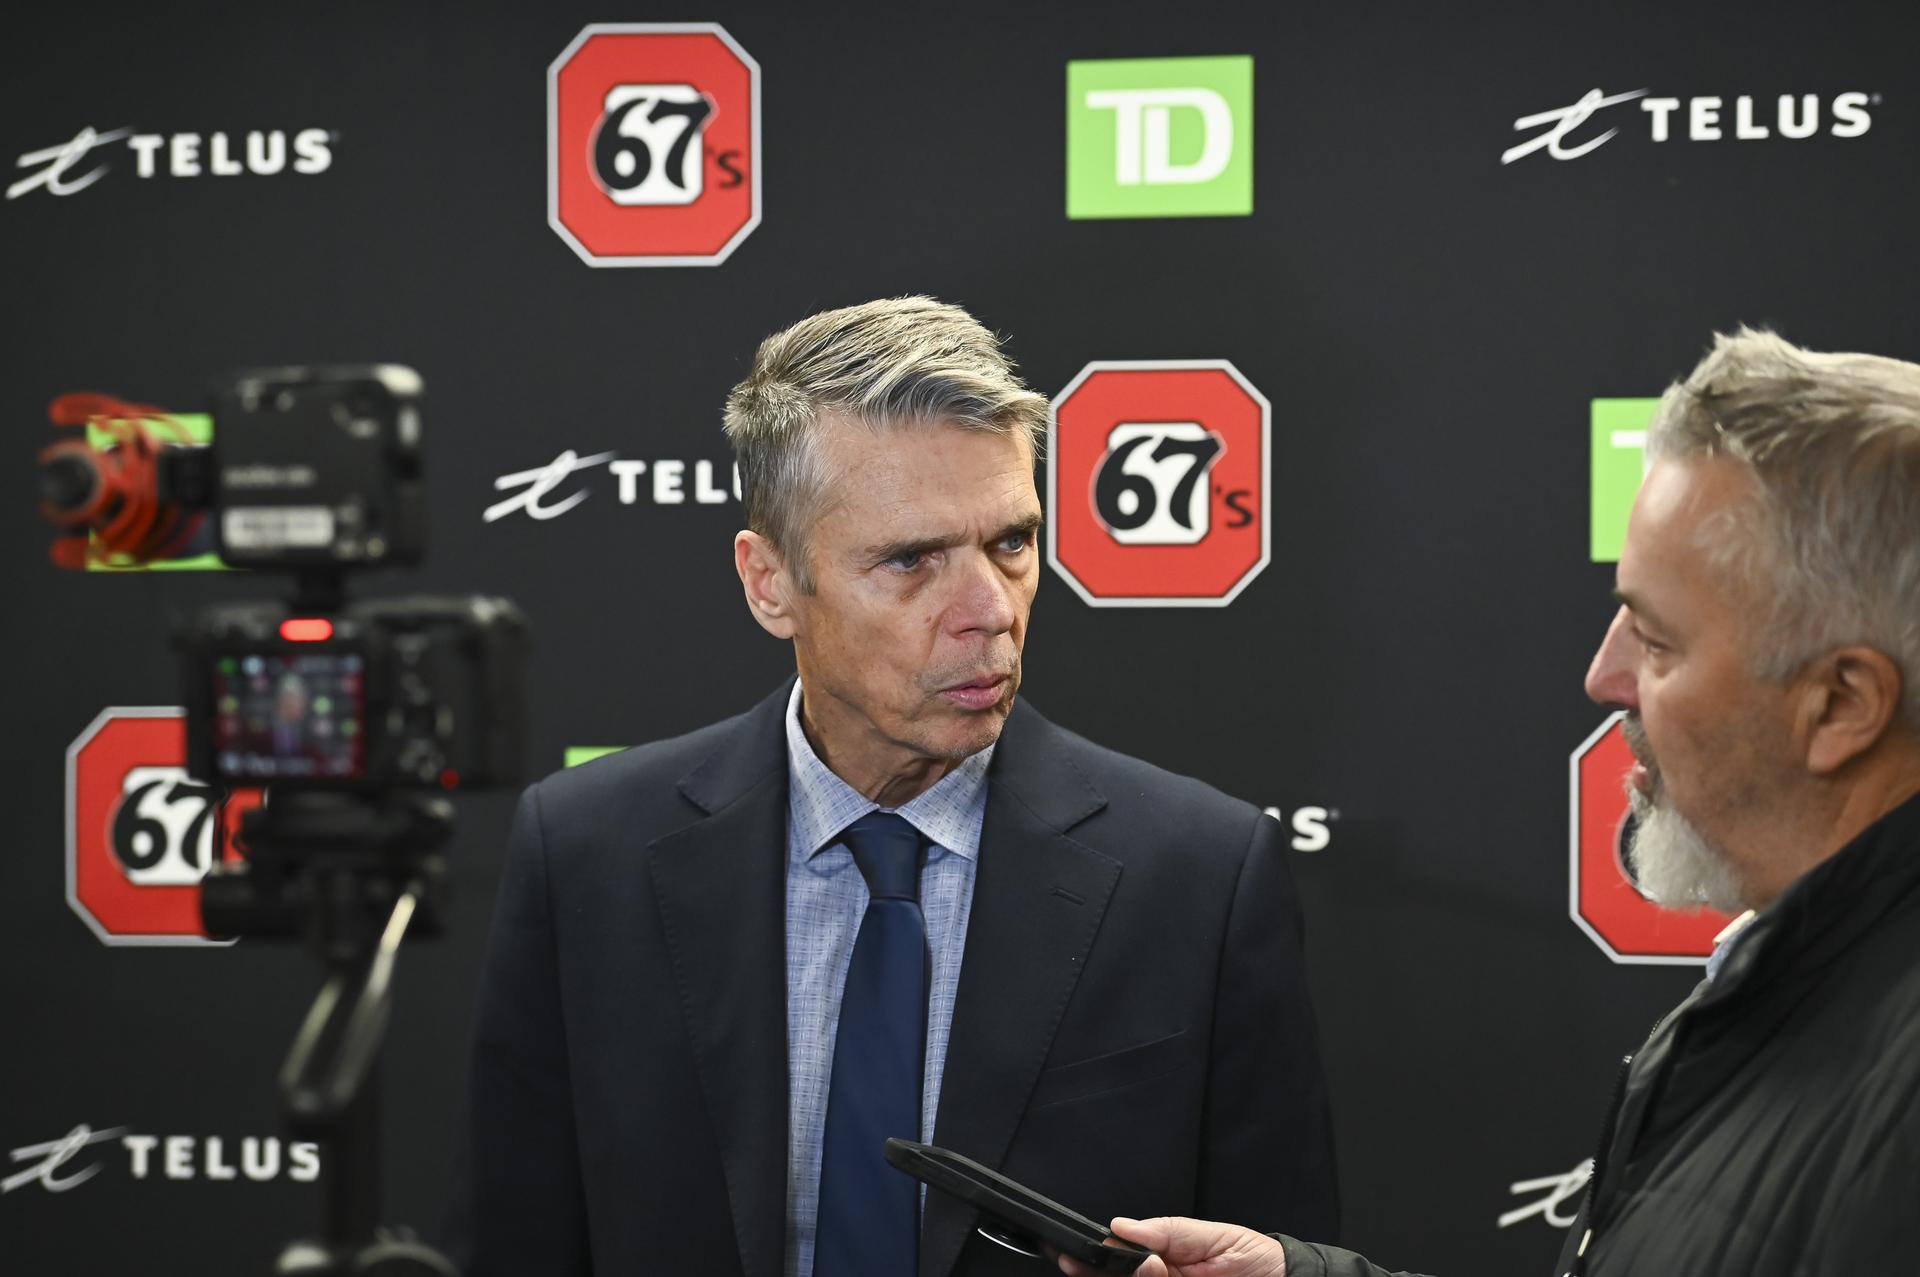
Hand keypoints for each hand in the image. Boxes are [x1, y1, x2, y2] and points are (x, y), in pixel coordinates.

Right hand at [1056, 1216, 1287, 1276]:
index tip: (1093, 1257)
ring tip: (1166, 1272)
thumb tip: (1121, 1227)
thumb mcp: (1213, 1236)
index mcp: (1161, 1257)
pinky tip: (1165, 1274)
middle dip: (1120, 1273)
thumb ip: (1167, 1231)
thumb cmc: (1255, 1259)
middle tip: (1155, 1268)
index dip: (1100, 1259)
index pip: (1118, 1258)